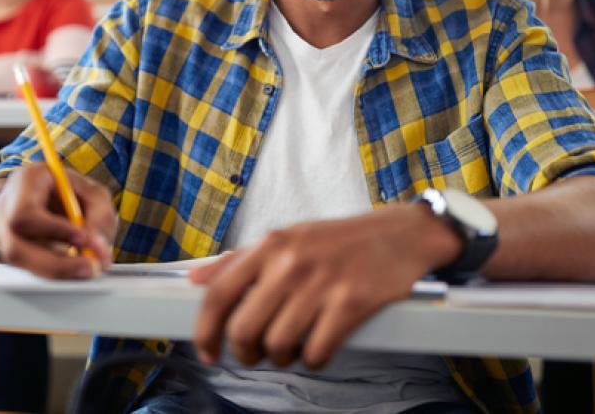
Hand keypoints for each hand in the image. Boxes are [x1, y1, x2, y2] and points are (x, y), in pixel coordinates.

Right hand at [0, 162, 115, 277]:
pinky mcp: (11, 253)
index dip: (53, 229)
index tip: (82, 238)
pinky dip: (55, 272)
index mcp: (25, 182)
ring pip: (21, 264)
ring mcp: (2, 234)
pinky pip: (29, 269)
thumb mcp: (91, 191)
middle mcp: (5, 209)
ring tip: (87, 269)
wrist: (42, 193)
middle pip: (15, 248)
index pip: (25, 212)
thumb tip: (98, 248)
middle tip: (90, 267)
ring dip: (57, 271)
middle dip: (56, 264)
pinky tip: (74, 268)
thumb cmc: (67, 190)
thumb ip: (100, 215)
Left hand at [190, 203, 460, 369]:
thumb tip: (195, 280)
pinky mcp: (351, 303)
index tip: (207, 351)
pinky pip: (316, 352)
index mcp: (269, 246)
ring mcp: (321, 283)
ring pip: (278, 345)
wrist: (399, 235)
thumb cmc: (338, 241)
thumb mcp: (285, 239)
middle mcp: (290, 262)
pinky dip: (313, 359)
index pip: (218, 293)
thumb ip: (238, 261)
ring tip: (289, 349)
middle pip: (244, 329)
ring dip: (281, 358)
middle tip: (255, 353)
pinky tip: (317, 348)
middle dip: (245, 352)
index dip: (204, 331)